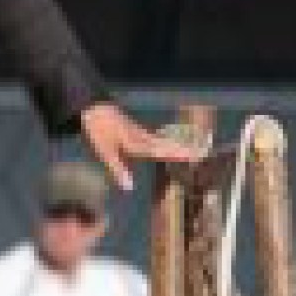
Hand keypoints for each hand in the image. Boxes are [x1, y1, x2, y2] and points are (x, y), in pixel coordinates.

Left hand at [78, 99, 202, 194]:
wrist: (92, 107)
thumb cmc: (97, 130)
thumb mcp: (103, 151)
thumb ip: (117, 169)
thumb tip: (130, 188)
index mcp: (138, 142)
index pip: (162, 150)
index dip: (179, 154)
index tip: (196, 156)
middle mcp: (143, 137)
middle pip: (167, 145)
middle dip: (184, 150)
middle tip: (202, 155)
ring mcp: (141, 133)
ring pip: (163, 141)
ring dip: (178, 146)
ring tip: (195, 151)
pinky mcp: (136, 131)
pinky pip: (155, 139)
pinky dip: (166, 143)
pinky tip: (170, 145)